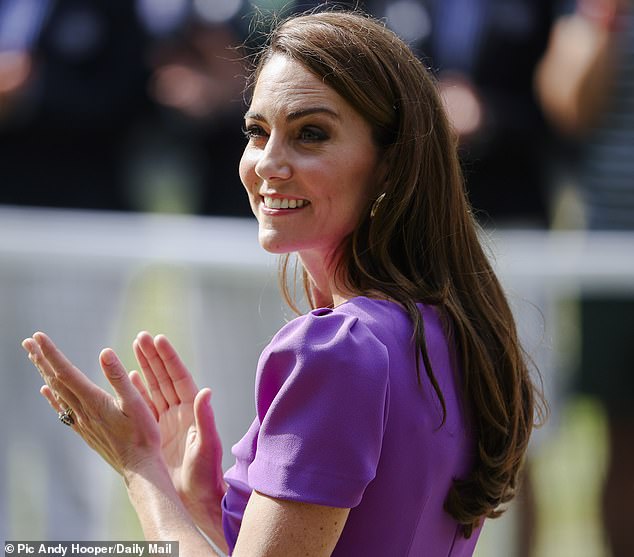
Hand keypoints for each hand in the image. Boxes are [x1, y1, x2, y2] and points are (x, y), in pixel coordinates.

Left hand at [21, 332, 162, 475]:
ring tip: (35, 358)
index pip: (66, 372)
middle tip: (28, 342)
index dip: (51, 353)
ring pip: (57, 393)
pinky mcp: (85, 430)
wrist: (139, 467)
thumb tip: (105, 352)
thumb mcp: (136, 403)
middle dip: (42, 359)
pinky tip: (46, 391)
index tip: (37, 336)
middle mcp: (82, 410)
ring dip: (45, 373)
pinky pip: (62, 409)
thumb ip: (118, 378)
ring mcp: (82, 422)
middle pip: (56, 380)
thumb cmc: (143, 436)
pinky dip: (52, 397)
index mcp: (93, 401)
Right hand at [131, 333, 225, 527]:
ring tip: (134, 348)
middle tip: (141, 336)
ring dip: (144, 369)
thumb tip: (206, 392)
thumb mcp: (207, 445)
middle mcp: (180, 411)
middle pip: (164, 378)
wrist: (196, 498)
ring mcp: (167, 420)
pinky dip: (137, 392)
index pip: (179, 377)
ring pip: (153, 388)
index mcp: (193, 409)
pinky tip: (129, 378)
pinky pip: (145, 407)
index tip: (159, 339)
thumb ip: (205, 418)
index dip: (169, 358)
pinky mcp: (156, 432)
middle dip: (153, 357)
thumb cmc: (206, 473)